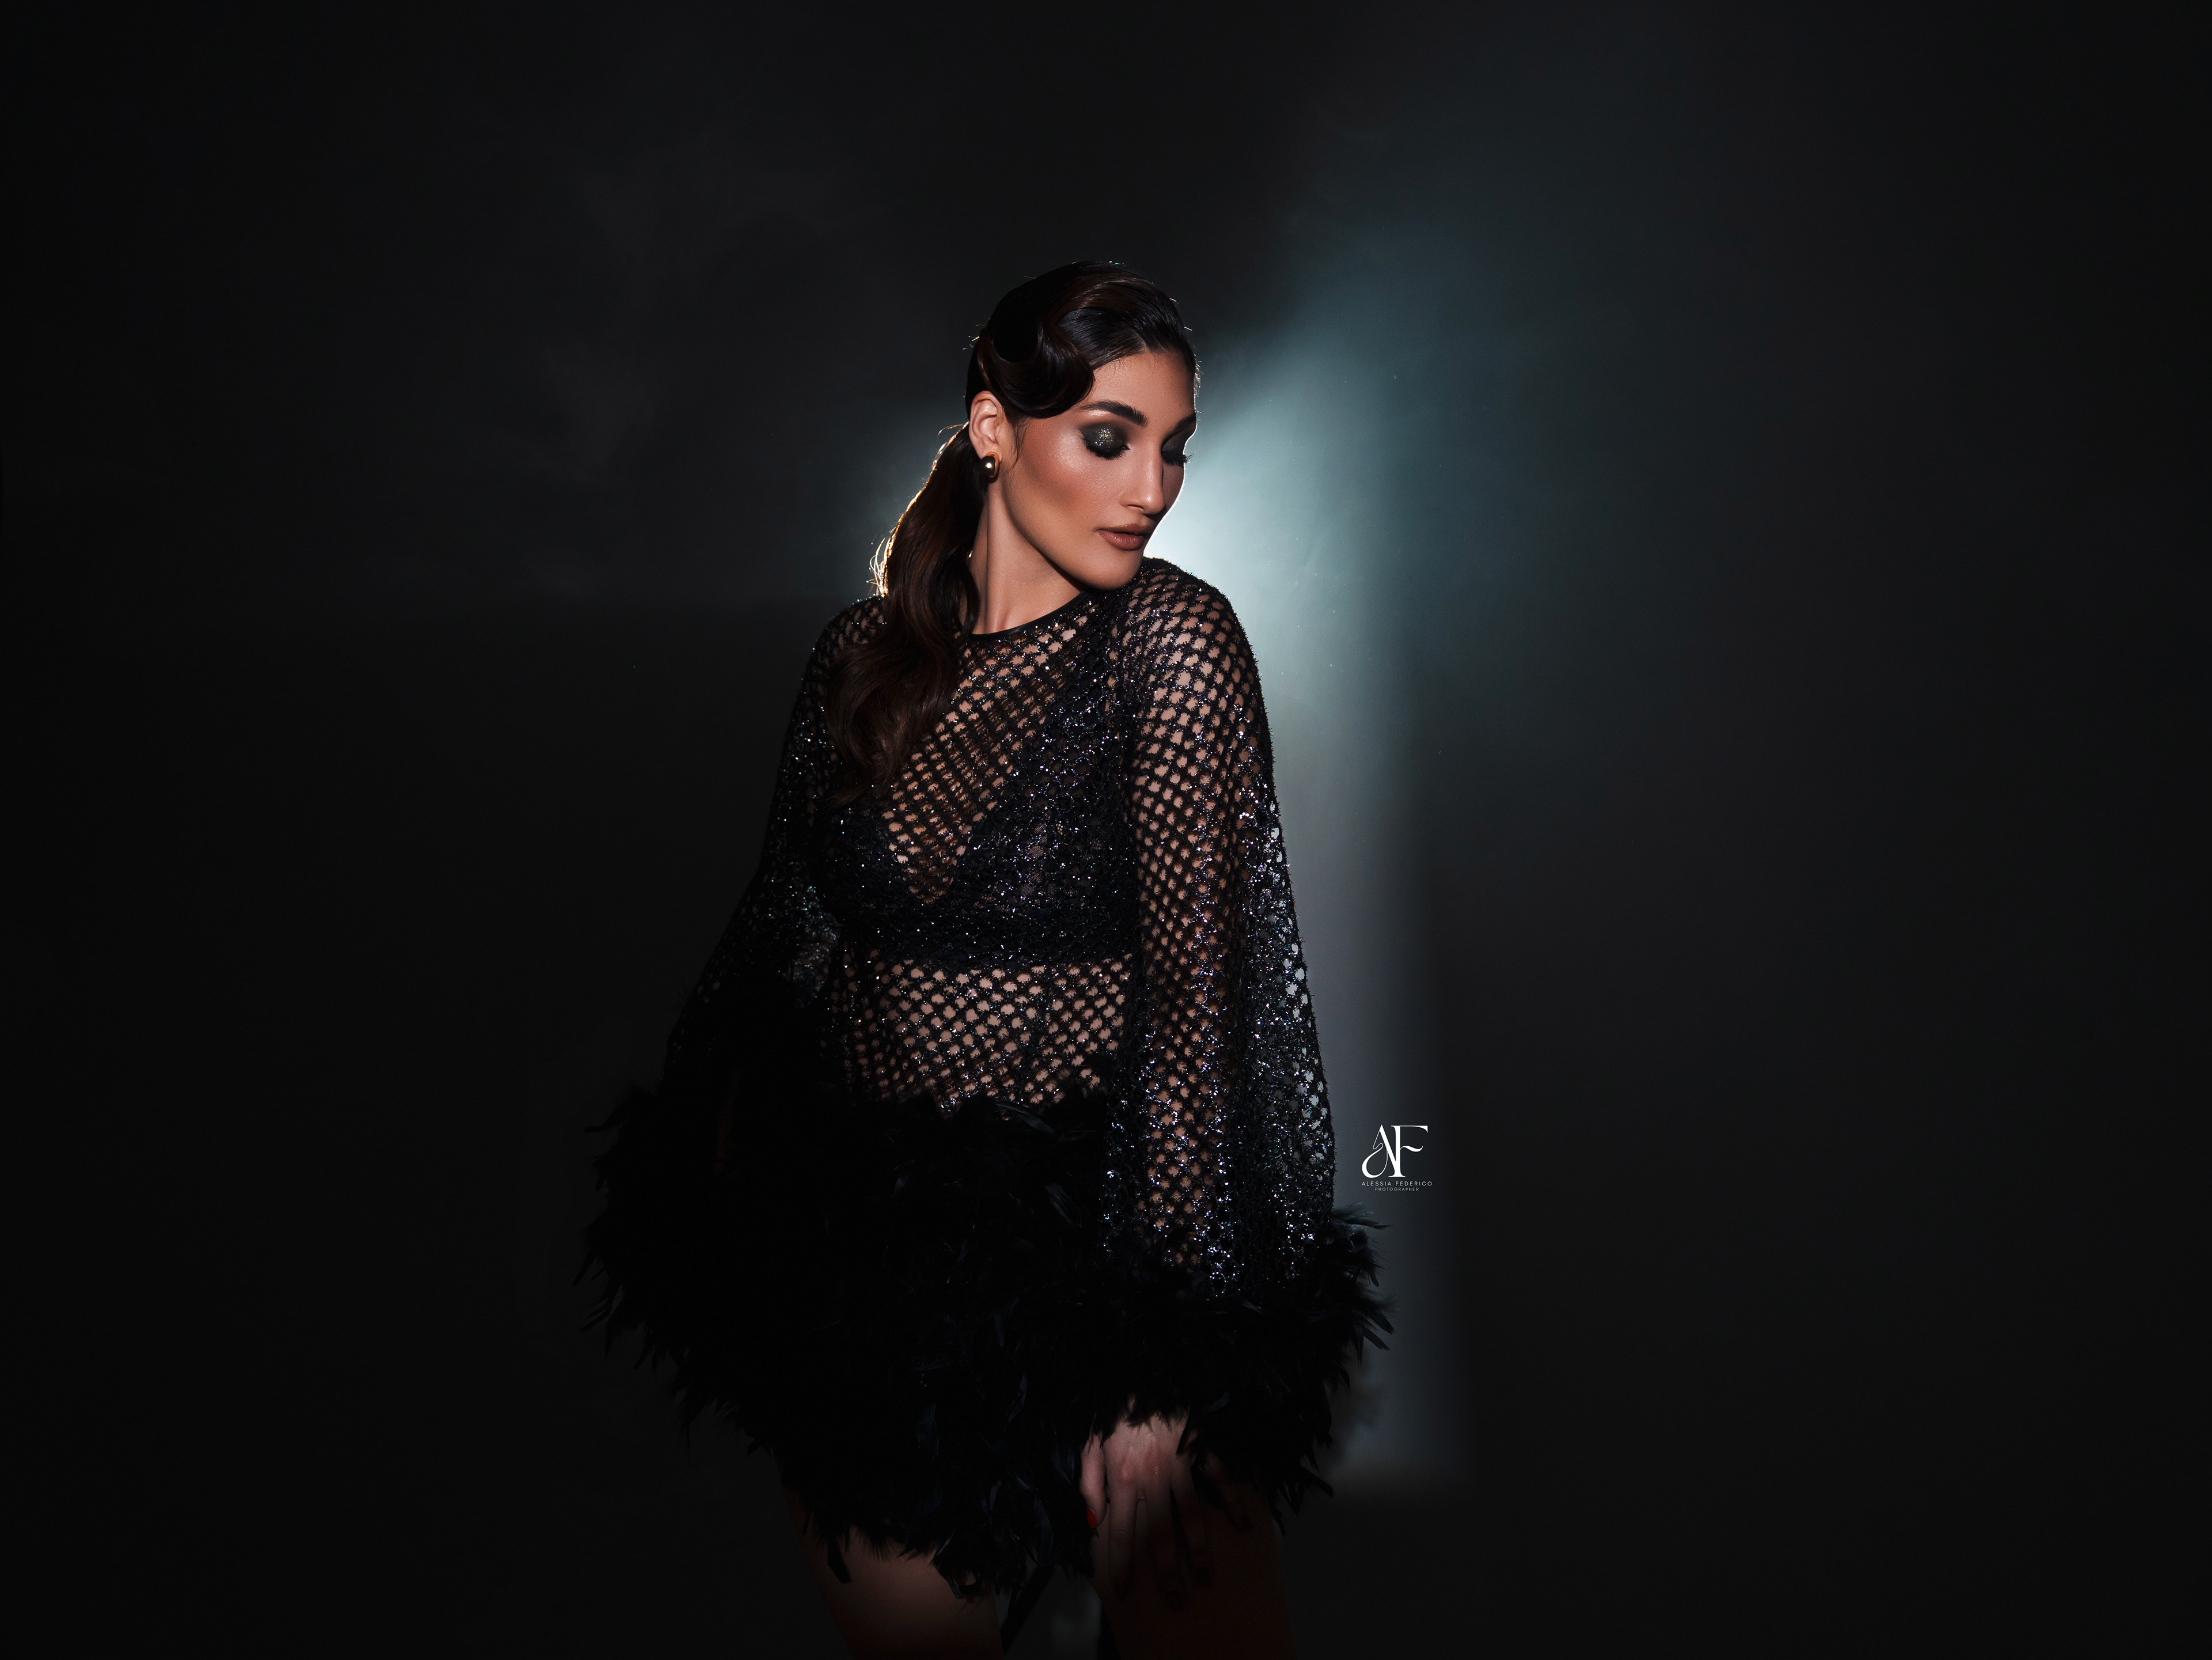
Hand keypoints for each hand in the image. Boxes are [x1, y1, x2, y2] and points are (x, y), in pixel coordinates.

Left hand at [1079, 1410, 1256, 1615]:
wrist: (1144, 1367)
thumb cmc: (1115, 1408)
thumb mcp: (1090, 1443)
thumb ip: (1089, 1485)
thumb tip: (1092, 1523)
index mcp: (1122, 1477)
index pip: (1120, 1531)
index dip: (1121, 1562)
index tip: (1124, 1589)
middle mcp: (1151, 1476)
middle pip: (1158, 1533)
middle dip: (1165, 1570)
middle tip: (1175, 1601)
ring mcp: (1179, 1463)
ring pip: (1190, 1513)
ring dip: (1198, 1548)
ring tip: (1204, 1577)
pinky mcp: (1201, 1447)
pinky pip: (1219, 1478)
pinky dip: (1234, 1501)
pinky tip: (1243, 1526)